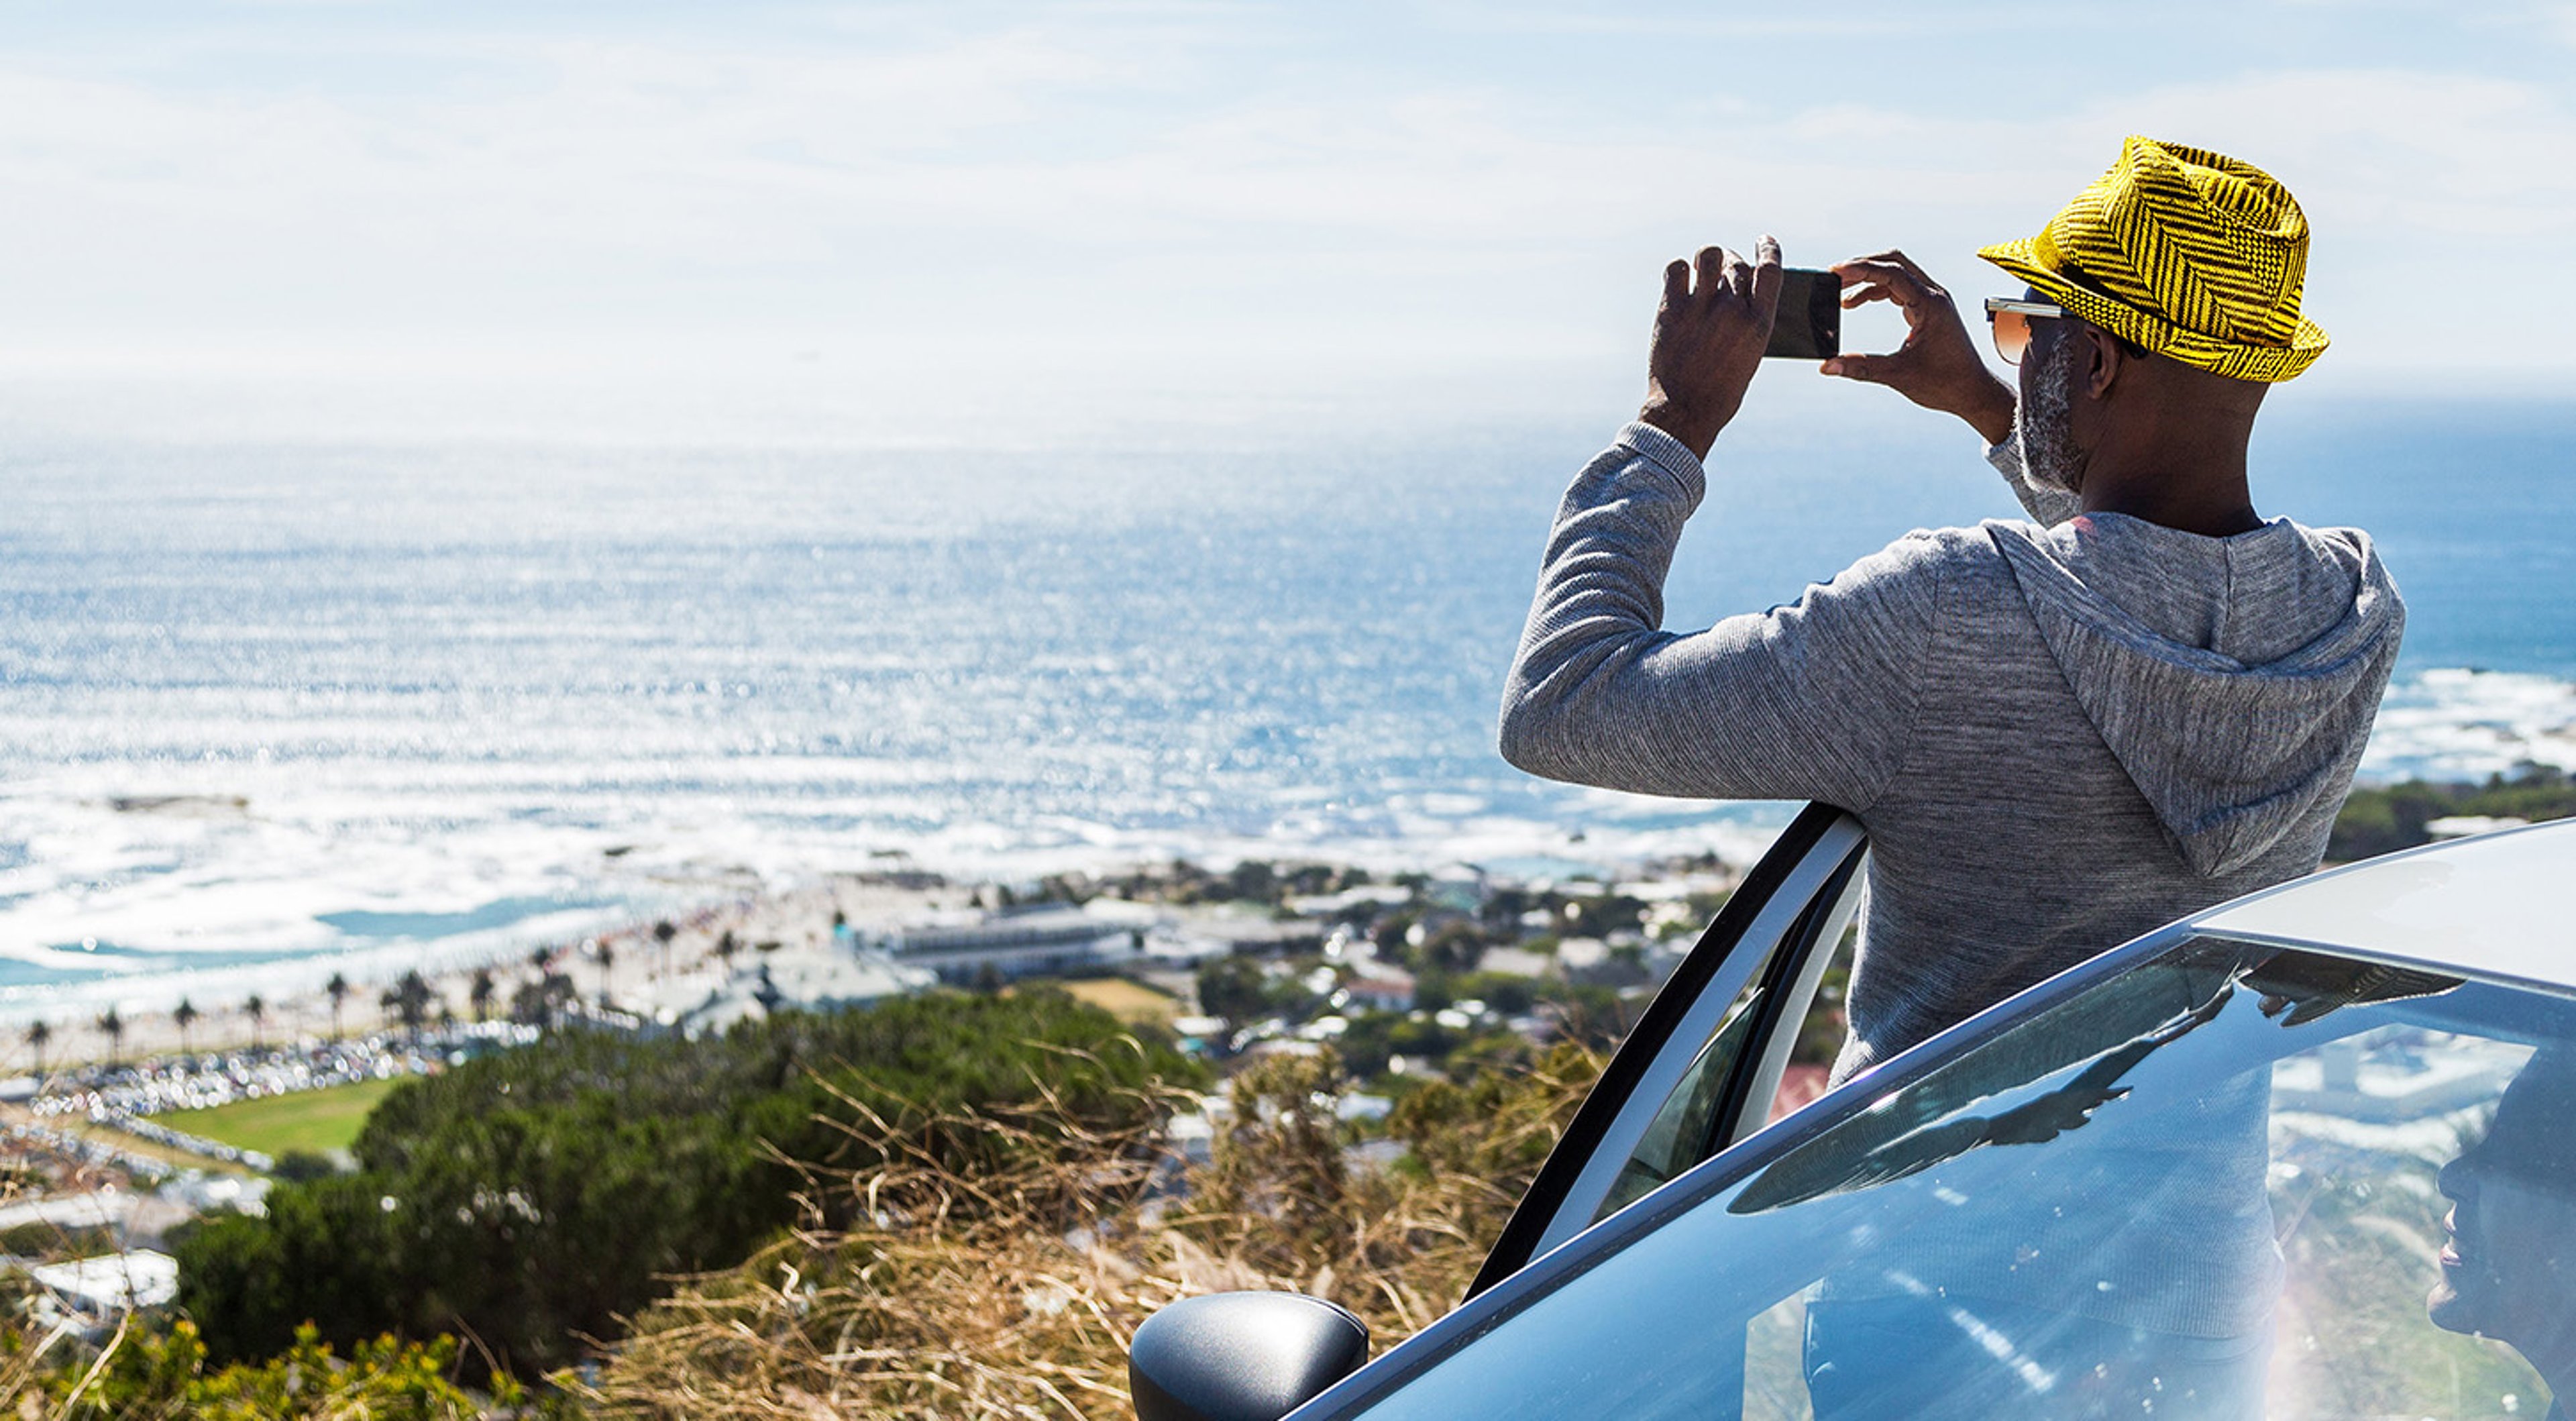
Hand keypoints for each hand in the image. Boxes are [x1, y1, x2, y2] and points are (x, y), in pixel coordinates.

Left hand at [1638, 237, 1782, 459]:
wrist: (1685, 411)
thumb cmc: (1721, 390)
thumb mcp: (1751, 355)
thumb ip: (1752, 322)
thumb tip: (1745, 294)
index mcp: (1760, 323)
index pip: (1771, 270)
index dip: (1768, 248)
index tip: (1764, 240)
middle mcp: (1734, 310)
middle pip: (1737, 264)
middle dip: (1732, 262)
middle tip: (1723, 270)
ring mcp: (1702, 307)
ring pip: (1709, 255)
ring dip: (1707, 258)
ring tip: (1700, 269)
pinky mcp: (1672, 310)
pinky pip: (1676, 268)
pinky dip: (1679, 270)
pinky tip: (1679, 280)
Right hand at [1824, 250, 2015, 445]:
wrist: (1974, 392)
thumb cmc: (1946, 383)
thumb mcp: (1898, 375)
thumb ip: (1860, 368)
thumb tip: (1827, 367)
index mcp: (1931, 305)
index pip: (1892, 273)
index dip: (1861, 269)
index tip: (1836, 272)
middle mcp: (1934, 296)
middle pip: (1895, 262)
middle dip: (1863, 266)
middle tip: (1835, 277)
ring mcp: (1933, 300)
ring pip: (1897, 273)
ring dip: (1868, 279)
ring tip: (1841, 296)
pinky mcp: (1929, 308)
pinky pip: (1900, 288)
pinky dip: (1877, 291)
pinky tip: (1858, 303)